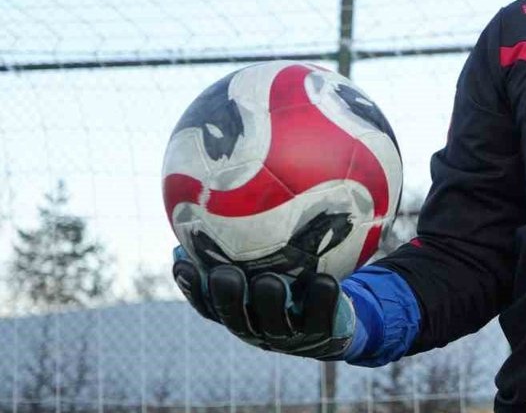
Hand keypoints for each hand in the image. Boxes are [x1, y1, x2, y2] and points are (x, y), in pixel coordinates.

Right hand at [172, 247, 355, 359]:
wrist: (339, 317)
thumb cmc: (295, 277)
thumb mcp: (270, 259)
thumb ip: (245, 240)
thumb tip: (211, 193)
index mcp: (240, 312)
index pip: (207, 304)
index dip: (192, 287)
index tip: (182, 263)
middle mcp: (259, 329)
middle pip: (236, 318)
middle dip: (228, 298)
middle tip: (225, 273)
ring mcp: (290, 336)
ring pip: (276, 323)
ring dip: (271, 302)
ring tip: (270, 280)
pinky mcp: (323, 335)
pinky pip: (322, 319)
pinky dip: (322, 300)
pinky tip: (325, 280)